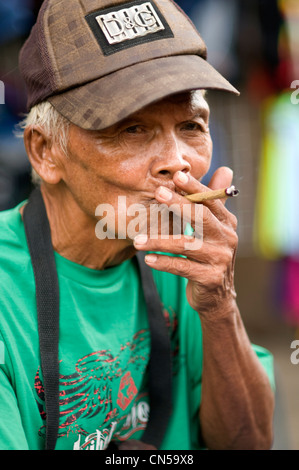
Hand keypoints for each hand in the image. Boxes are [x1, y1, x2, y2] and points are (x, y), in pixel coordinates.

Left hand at [133, 167, 237, 317]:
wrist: (217, 296)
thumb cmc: (209, 256)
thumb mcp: (214, 229)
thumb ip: (213, 203)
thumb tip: (225, 169)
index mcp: (227, 223)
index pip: (211, 201)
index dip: (195, 187)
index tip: (176, 176)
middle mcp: (227, 239)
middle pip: (201, 217)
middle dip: (179, 204)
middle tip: (158, 194)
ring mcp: (220, 259)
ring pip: (186, 245)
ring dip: (159, 240)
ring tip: (137, 240)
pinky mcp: (210, 278)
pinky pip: (182, 267)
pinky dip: (163, 262)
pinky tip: (147, 259)